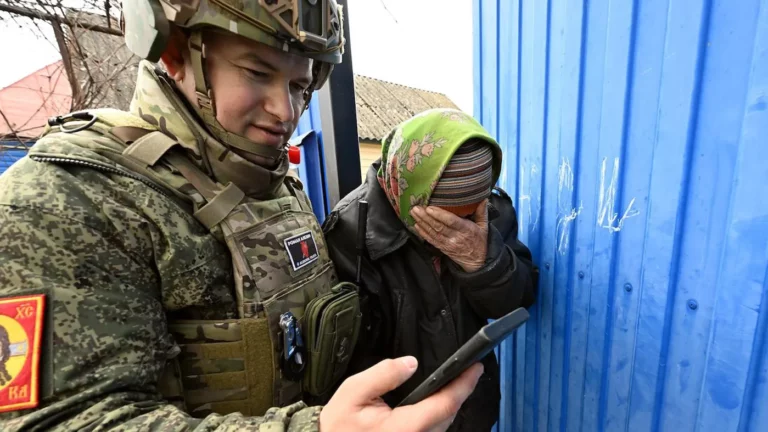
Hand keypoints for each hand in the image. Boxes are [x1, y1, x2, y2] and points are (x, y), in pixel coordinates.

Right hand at [319, 356, 483, 431]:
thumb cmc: (339, 424)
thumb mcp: (353, 392)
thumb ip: (383, 374)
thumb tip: (410, 363)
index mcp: (404, 427)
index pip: (444, 405)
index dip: (463, 386)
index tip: (475, 368)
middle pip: (448, 416)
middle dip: (460, 392)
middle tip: (468, 370)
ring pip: (443, 425)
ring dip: (451, 404)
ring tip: (456, 382)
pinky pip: (432, 430)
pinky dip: (439, 414)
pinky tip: (438, 401)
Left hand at [410, 200, 488, 271]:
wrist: (477, 262)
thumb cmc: (480, 241)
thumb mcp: (484, 226)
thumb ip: (482, 212)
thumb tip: (483, 198)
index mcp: (466, 230)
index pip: (452, 222)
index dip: (440, 215)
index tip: (430, 208)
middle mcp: (456, 237)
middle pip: (439, 226)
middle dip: (426, 217)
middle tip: (416, 207)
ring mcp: (448, 244)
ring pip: (433, 232)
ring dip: (422, 222)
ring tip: (414, 213)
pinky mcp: (442, 248)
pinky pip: (431, 240)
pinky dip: (423, 233)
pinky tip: (416, 225)